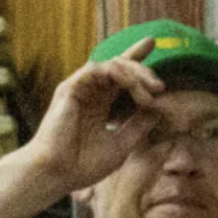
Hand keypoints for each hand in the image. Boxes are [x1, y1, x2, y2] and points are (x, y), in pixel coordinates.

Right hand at [20, 40, 166, 196]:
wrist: (57, 173)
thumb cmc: (83, 165)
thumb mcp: (121, 146)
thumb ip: (138, 128)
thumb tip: (159, 111)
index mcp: (100, 104)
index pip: (121, 77)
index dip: (137, 59)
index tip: (152, 43)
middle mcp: (90, 92)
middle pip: (119, 65)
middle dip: (143, 69)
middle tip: (160, 86)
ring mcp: (80, 88)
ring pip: (112, 64)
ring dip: (135, 75)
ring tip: (152, 91)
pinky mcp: (70, 88)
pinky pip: (97, 69)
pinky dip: (118, 74)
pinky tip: (132, 87)